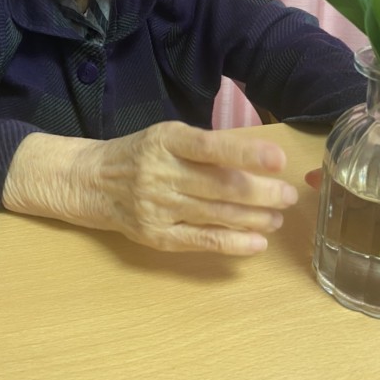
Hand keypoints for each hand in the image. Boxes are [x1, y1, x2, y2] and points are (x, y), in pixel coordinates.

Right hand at [3, 122, 297, 254]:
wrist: (91, 181)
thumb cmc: (139, 153)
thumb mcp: (166, 136)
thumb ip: (204, 147)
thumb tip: (256, 158)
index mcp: (166, 140)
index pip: (210, 147)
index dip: (246, 154)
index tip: (278, 159)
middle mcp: (161, 173)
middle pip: (220, 186)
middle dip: (261, 192)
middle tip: (288, 195)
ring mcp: (158, 207)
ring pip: (215, 214)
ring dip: (254, 218)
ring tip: (278, 217)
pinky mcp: (156, 236)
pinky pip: (201, 241)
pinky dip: (233, 243)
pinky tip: (257, 242)